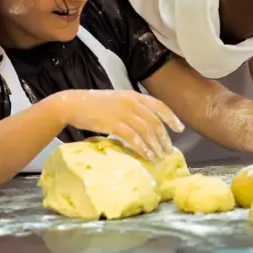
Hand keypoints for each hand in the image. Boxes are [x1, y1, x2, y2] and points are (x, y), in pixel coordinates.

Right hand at [51, 90, 184, 161]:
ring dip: (155, 146)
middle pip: (155, 122)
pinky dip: (142, 148)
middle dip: (164, 138)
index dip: (171, 117)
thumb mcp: (118, 100)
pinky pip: (133, 138)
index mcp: (134, 95)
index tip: (180, 128)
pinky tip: (146, 156)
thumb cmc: (94, 104)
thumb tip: (146, 123)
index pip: (159, 105)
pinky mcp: (113, 124)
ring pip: (146, 131)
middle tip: (169, 151)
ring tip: (159, 157)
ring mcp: (123, 113)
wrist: (72, 104)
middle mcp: (131, 102)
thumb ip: (132, 107)